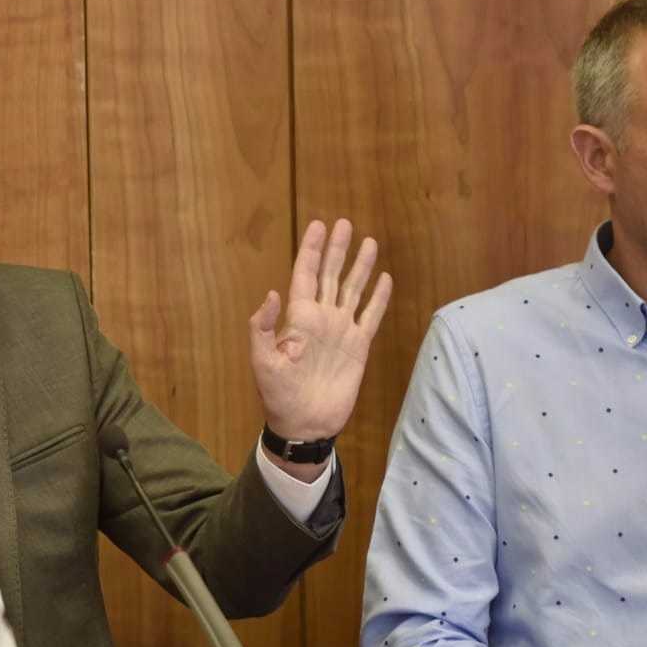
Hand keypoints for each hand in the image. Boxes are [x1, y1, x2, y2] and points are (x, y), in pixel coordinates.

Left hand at [249, 218, 391, 446]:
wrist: (305, 423)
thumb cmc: (278, 395)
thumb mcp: (262, 362)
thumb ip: (262, 328)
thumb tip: (271, 293)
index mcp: (297, 318)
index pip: (306, 275)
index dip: (312, 251)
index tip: (319, 225)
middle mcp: (321, 318)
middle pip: (331, 275)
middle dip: (337, 250)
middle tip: (344, 223)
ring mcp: (341, 330)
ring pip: (353, 290)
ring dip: (360, 266)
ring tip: (368, 242)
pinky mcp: (359, 346)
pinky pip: (371, 316)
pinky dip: (378, 297)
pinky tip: (384, 278)